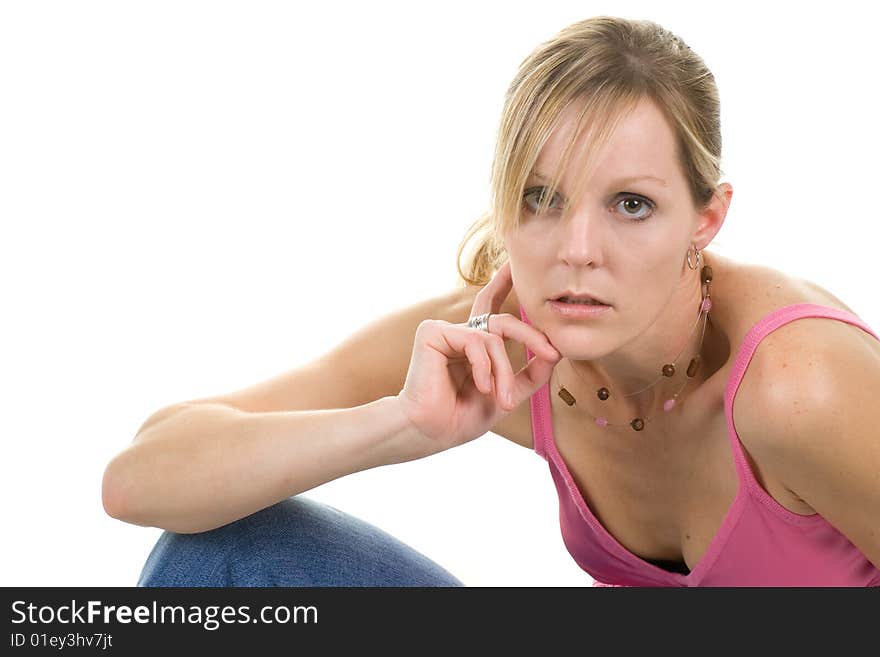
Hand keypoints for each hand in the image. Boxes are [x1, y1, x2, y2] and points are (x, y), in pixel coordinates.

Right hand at [395, 259, 560, 457]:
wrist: (430, 432)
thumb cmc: (459, 418)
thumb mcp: (506, 395)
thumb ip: (530, 375)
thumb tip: (555, 354)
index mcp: (472, 344)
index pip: (490, 307)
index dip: (501, 284)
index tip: (513, 265)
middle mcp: (459, 333)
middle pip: (504, 320)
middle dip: (532, 336)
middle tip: (553, 354)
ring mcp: (445, 331)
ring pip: (494, 337)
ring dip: (503, 371)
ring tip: (501, 399)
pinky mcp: (433, 332)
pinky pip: (476, 340)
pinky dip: (483, 366)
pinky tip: (480, 386)